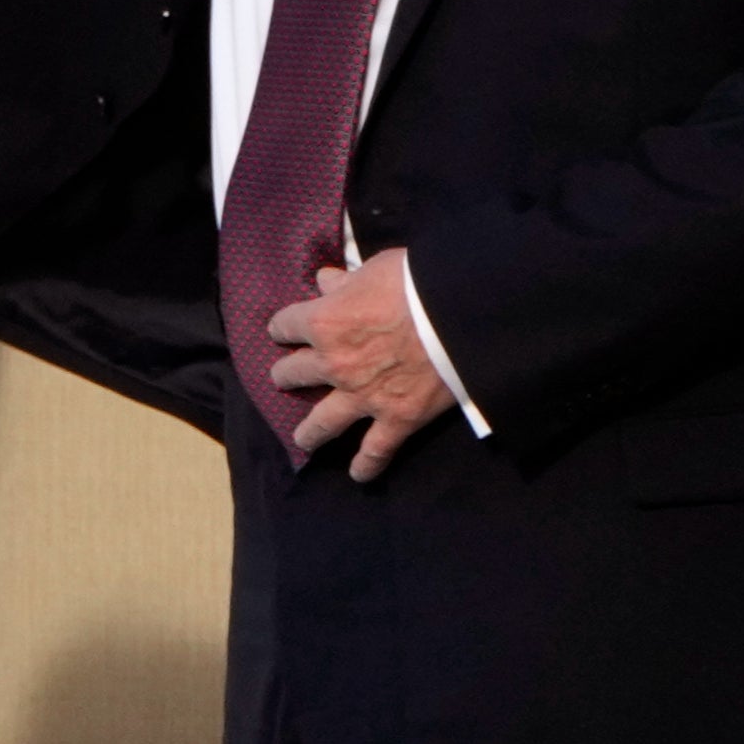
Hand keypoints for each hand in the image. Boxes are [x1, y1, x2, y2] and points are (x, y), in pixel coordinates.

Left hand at [269, 249, 451, 482]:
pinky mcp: (395, 419)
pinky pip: (375, 451)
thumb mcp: (374, 268)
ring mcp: (362, 397)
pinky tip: (358, 475)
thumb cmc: (416, 281)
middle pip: (292, 373)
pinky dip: (366, 466)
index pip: (285, 325)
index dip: (284, 327)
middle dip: (287, 374)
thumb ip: (346, 281)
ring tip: (304, 438)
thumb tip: (325, 281)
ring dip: (308, 431)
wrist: (459, 313)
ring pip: (321, 423)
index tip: (286, 329)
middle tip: (289, 377)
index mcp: (324, 322)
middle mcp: (333, 363)